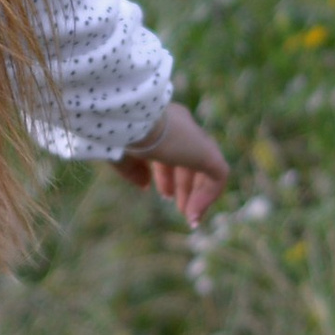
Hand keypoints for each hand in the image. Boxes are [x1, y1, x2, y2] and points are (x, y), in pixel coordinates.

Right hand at [116, 96, 228, 227]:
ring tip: (189, 216)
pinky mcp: (207, 152)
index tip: (160, 192)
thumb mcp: (121, 152)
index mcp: (162, 122)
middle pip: (190, 159)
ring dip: (197, 194)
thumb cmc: (117, 133)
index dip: (166, 172)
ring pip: (206, 168)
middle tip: (176, 205)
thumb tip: (145, 185)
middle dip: (183, 184)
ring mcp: (196, 138)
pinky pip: (217, 177)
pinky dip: (206, 197)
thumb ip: (133, 168)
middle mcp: (182, 126)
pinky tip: (192, 214)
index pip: (171, 148)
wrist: (129, 118)